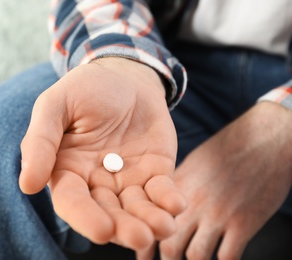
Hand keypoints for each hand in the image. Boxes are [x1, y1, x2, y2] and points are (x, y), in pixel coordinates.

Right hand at [18, 57, 185, 254]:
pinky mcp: (155, 171)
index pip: (72, 201)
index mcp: (68, 170)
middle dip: (124, 228)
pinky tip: (176, 205)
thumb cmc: (85, 89)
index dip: (85, 218)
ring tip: (163, 227)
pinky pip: (162, 191)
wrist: (125, 76)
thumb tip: (28, 185)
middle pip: (108, 213)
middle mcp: (97, 182)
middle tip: (140, 237)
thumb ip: (40, 141)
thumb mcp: (55, 105)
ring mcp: (128, 179)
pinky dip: (169, 200)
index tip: (103, 231)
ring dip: (150, 221)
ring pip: (137, 209)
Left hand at [160, 102, 291, 259]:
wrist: (263, 139)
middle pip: (169, 245)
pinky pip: (227, 256)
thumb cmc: (227, 149)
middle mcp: (192, 203)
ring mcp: (217, 214)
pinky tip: (221, 259)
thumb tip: (167, 207)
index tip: (143, 255)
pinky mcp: (243, 223)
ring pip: (195, 255)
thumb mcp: (192, 163)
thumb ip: (178, 187)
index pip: (151, 223)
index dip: (145, 244)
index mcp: (176, 187)